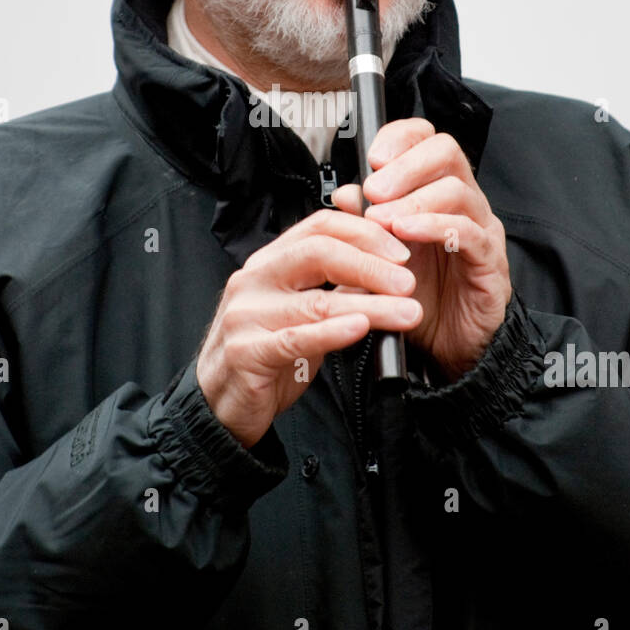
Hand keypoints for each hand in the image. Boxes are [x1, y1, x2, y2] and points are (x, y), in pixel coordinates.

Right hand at [196, 208, 421, 447]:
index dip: (365, 233)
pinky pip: (296, 339)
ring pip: (316, 301)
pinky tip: (361, 328)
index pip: (319, 226)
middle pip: (318, 252)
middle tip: (408, 281)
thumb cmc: (264, 354)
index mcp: (269, 262)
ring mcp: (246, 315)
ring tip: (407, 312)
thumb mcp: (301, 311)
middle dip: (371, 264)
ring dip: (370, 305)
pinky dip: (333, 332)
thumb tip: (386, 265)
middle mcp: (254, 280)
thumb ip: (333, 286)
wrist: (221, 403)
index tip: (401, 252)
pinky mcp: (247, 352)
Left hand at [331, 118, 511, 379]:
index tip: (372, 157)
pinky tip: (406, 234)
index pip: (426, 140)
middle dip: (404, 166)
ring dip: (413, 200)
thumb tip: (343, 193)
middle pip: (446, 152)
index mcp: (436, 192)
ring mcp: (481, 230)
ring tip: (381, 220)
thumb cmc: (418, 297)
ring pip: (457, 190)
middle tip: (374, 190)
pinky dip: (434, 227)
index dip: (400, 138)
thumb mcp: (379, 257)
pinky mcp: (490, 262)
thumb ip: (363, 225)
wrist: (446, 349)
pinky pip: (469, 232)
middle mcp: (463, 203)